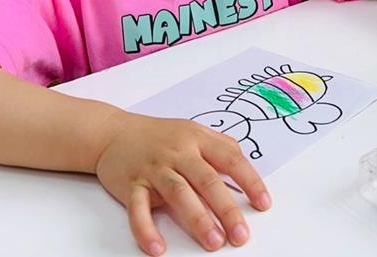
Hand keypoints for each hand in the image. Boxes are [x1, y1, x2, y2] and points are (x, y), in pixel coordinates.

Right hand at [94, 111, 270, 254]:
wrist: (113, 133)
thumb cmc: (159, 136)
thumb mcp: (193, 131)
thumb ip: (220, 146)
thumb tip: (246, 167)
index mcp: (197, 140)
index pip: (230, 159)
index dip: (250, 182)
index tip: (264, 204)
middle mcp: (177, 153)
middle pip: (207, 180)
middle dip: (227, 209)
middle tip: (241, 234)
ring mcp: (154, 169)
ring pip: (178, 194)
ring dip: (197, 220)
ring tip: (214, 242)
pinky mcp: (131, 185)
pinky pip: (138, 210)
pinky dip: (147, 230)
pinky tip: (158, 248)